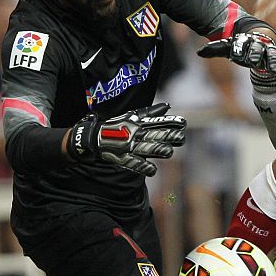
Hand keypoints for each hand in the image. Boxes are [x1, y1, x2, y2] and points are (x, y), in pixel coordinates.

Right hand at [67, 103, 186, 176]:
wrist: (92, 137)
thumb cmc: (116, 125)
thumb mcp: (132, 116)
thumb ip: (150, 113)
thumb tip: (167, 105)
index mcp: (137, 123)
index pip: (156, 122)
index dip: (169, 122)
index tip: (183, 122)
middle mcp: (133, 134)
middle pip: (153, 135)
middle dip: (167, 137)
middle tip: (181, 138)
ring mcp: (127, 146)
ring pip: (144, 148)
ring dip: (157, 150)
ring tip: (169, 152)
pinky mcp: (121, 158)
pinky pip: (132, 163)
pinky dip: (142, 167)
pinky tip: (153, 170)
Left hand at [198, 26, 275, 76]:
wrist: (258, 36)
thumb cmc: (241, 45)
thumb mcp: (228, 46)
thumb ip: (215, 49)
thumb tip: (199, 52)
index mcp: (244, 40)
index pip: (240, 44)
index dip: (238, 49)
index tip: (234, 56)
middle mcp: (257, 44)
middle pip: (256, 48)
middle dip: (254, 54)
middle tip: (252, 61)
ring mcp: (267, 50)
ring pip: (271, 54)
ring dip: (272, 61)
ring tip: (273, 69)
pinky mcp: (275, 56)